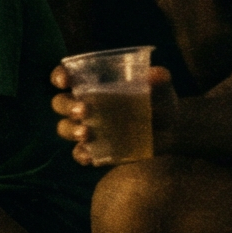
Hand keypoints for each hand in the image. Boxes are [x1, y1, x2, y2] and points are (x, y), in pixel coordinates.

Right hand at [50, 62, 177, 164]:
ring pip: (65, 128)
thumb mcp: (162, 88)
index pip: (66, 76)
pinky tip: (91, 157)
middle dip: (67, 106)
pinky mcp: (95, 149)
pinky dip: (82, 155)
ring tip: (86, 133)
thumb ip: (159, 79)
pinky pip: (79, 153)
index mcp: (92, 84)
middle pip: (61, 103)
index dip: (60, 76)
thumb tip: (155, 75)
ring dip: (71, 130)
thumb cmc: (160, 101)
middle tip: (85, 110)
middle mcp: (83, 105)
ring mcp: (87, 128)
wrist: (172, 130)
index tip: (65, 80)